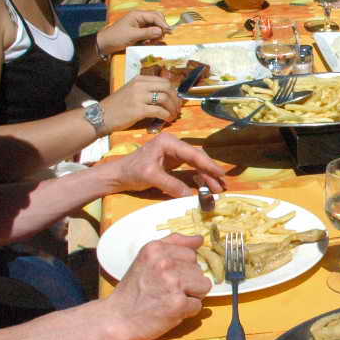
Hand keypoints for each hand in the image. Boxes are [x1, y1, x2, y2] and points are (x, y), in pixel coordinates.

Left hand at [93, 11, 170, 56]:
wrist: (105, 44)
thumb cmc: (116, 37)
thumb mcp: (132, 35)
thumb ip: (147, 33)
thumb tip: (161, 31)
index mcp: (137, 15)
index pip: (155, 16)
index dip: (163, 23)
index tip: (169, 32)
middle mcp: (140, 17)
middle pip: (156, 19)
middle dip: (160, 27)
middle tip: (161, 37)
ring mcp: (140, 24)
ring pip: (155, 26)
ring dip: (156, 33)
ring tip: (152, 41)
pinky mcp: (139, 31)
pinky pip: (150, 32)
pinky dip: (152, 37)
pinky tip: (148, 42)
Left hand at [95, 131, 228, 197]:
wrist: (117, 175)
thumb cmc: (131, 171)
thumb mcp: (151, 177)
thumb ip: (171, 185)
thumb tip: (190, 196)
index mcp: (169, 142)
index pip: (193, 153)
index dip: (209, 165)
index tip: (221, 174)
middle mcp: (174, 145)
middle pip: (198, 158)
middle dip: (210, 172)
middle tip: (222, 186)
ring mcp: (174, 153)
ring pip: (196, 164)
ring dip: (206, 176)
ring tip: (217, 189)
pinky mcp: (173, 162)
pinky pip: (190, 169)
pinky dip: (198, 178)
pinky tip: (206, 186)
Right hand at [100, 73, 180, 131]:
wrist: (100, 116)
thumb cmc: (116, 106)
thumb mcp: (131, 92)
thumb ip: (146, 91)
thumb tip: (166, 97)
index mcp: (139, 79)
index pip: (164, 81)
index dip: (174, 91)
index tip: (176, 100)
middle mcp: (140, 85)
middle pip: (167, 87)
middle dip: (176, 99)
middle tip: (177, 109)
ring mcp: (139, 97)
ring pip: (165, 98)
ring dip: (172, 109)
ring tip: (172, 116)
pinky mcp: (138, 110)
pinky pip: (159, 111)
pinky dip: (166, 116)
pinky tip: (167, 120)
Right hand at [100, 234, 210, 339]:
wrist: (117, 318)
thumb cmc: (133, 290)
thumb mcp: (147, 258)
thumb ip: (173, 244)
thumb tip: (199, 239)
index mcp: (156, 248)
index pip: (191, 253)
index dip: (183, 268)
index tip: (166, 276)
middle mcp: (165, 262)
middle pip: (199, 270)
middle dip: (187, 283)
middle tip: (165, 290)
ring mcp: (172, 283)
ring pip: (204, 286)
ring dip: (190, 296)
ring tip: (169, 299)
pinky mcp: (178, 303)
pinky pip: (198, 305)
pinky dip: (186, 311)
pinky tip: (169, 311)